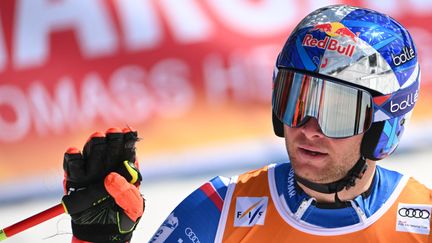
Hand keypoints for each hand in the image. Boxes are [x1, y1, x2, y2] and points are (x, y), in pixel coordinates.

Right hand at [62, 127, 144, 242]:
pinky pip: (72, 167)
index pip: (127, 151)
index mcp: (126, 170)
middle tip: (113, 133)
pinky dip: (72, 159)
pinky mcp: (74, 180)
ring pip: (91, 153)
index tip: (128, 133)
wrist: (103, 233)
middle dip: (112, 140)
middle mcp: (108, 167)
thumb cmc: (123, 217)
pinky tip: (73, 151)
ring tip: (97, 137)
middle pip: (109, 149)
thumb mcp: (133, 208)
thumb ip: (127, 193)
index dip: (128, 141)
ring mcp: (91, 172)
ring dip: (94, 144)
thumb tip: (111, 177)